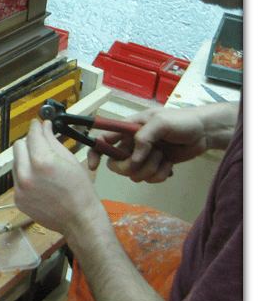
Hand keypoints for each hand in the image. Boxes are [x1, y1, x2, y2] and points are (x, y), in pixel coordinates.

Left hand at [12, 118, 104, 236]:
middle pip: (18, 146)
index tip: (37, 124)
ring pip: (16, 162)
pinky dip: (26, 175)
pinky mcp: (17, 199)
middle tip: (40, 144)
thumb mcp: (70, 160)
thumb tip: (45, 126)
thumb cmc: (80, 191)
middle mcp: (27, 175)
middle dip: (29, 142)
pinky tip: (39, 181)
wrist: (79, 220)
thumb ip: (52, 140)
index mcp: (42, 162)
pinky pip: (17, 179)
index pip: (32, 135)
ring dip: (26, 159)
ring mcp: (20, 188)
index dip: (35, 126)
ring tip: (42, 167)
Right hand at [85, 103, 236, 182]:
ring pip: (134, 175)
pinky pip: (149, 179)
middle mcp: (132, 144)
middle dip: (129, 167)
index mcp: (128, 129)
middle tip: (144, 161)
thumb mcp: (160, 123)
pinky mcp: (155, 167)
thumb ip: (144, 138)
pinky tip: (169, 165)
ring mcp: (143, 157)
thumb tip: (134, 159)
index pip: (103, 139)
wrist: (204, 133)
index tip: (94, 166)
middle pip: (116, 164)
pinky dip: (160, 175)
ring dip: (150, 169)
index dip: (94, 152)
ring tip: (164, 157)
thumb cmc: (182, 121)